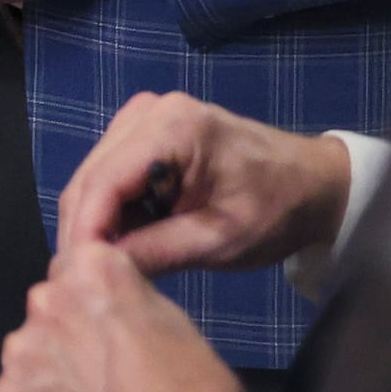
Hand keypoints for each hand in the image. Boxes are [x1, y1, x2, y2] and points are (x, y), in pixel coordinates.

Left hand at [0, 238, 246, 391]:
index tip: (109, 336)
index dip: (92, 309)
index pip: (73, 272)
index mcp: (92, 268)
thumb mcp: (170, 318)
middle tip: (102, 380)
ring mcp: (22, 350)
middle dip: (66, 340)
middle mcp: (48, 299)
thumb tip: (100, 300)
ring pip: (26, 358)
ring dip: (47, 379)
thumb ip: (122, 297)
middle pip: (46, 312)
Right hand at [59, 92, 353, 276]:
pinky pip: (111, 171)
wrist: (314, 184)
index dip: (84, 231)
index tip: (76, 276)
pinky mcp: (147, 129)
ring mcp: (146, 116)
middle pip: (91, 176)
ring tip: (104, 265)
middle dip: (84, 229)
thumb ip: (155, 251)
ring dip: (96, 220)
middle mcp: (150, 111)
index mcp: (174, 128)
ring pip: (95, 175)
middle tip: (84, 280)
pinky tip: (123, 238)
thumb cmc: (277, 210)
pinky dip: (111, 208)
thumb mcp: (219, 240)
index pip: (104, 181)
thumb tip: (98, 269)